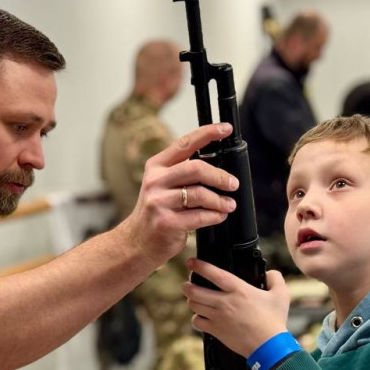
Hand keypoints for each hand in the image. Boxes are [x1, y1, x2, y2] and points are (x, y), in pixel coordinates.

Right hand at [119, 123, 238, 265]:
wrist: (136, 241)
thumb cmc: (155, 211)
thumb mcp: (161, 184)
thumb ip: (182, 172)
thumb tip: (217, 165)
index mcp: (156, 166)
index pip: (185, 143)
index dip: (207, 133)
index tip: (226, 128)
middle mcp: (155, 181)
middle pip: (196, 168)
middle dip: (220, 176)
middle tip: (233, 184)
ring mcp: (159, 202)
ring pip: (200, 194)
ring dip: (220, 200)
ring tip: (228, 205)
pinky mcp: (166, 223)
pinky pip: (199, 217)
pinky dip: (215, 216)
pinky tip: (219, 216)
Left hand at [183, 260, 289, 356]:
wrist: (268, 346)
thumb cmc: (273, 321)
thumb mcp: (281, 295)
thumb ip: (275, 279)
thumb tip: (270, 273)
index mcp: (239, 290)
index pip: (214, 274)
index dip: (200, 266)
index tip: (191, 262)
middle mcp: (225, 302)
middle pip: (195, 290)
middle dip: (187, 285)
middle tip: (187, 283)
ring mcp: (218, 317)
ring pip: (193, 305)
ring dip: (191, 300)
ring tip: (192, 298)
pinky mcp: (215, 330)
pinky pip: (197, 322)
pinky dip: (196, 318)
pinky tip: (201, 316)